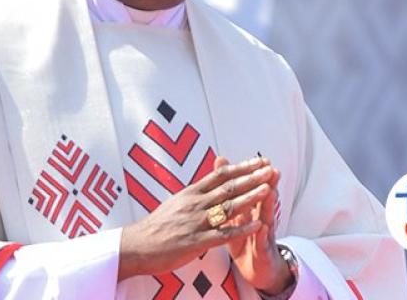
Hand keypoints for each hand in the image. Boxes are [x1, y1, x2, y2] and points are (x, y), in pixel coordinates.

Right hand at [118, 156, 274, 279]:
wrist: (136, 245)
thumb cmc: (155, 227)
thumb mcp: (175, 203)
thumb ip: (194, 195)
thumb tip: (207, 185)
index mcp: (191, 193)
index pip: (220, 175)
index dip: (242, 167)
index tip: (258, 160)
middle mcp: (196, 204)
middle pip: (229, 187)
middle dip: (252, 177)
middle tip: (270, 168)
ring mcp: (197, 222)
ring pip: (229, 207)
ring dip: (251, 197)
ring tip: (269, 188)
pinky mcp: (197, 242)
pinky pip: (224, 235)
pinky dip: (242, 229)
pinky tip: (257, 225)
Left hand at [217, 156, 292, 293]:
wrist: (258, 271)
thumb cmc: (245, 240)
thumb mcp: (236, 217)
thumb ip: (231, 195)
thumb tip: (222, 170)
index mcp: (251, 210)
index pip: (252, 190)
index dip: (254, 176)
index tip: (256, 159)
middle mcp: (260, 219)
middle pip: (263, 199)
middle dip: (267, 184)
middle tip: (271, 169)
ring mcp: (264, 236)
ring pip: (266, 218)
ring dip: (268, 205)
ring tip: (270, 191)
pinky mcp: (263, 253)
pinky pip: (261, 244)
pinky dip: (262, 235)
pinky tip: (262, 228)